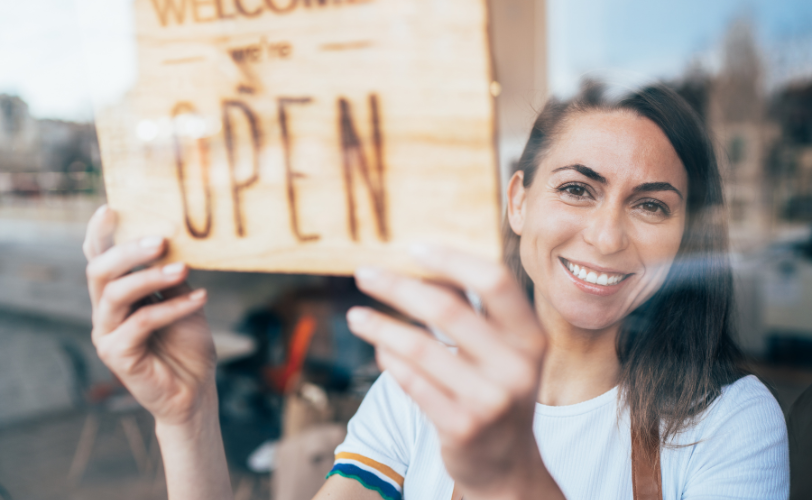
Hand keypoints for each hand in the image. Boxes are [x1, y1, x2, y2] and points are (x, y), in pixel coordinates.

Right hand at [83, 205, 216, 425]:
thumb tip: (175, 239)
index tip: (111, 208)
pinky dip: (173, 307)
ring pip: (116, 293)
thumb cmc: (187, 344)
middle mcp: (105, 311)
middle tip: (161, 239)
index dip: (99, 234)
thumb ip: (172, 274)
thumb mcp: (184, 299)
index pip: (99, 258)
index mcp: (116, 294)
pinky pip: (141, 322)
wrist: (195, 391)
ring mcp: (107, 333)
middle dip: (128, 251)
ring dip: (151, 276)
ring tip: (184, 268)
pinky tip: (201, 298)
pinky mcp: (117, 355)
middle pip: (100, 270)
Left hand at [346, 246, 562, 499]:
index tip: (412, 248)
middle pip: (448, 309)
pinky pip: (412, 382)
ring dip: (380, 326)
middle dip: (398, 287)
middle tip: (364, 273)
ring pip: (420, 347)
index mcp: (531, 336)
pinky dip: (390, 361)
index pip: (495, 281)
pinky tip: (379, 350)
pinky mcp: (463, 427)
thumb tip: (419, 264)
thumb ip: (474, 311)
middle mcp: (517, 366)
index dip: (452, 259)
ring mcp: (491, 399)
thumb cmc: (495, 389)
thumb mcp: (503, 350)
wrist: (507, 464)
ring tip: (356, 315)